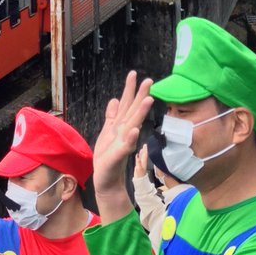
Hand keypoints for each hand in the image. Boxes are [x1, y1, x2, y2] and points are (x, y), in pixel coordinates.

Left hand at [92, 71, 153, 221]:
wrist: (106, 180)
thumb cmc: (107, 157)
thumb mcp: (106, 133)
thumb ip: (111, 117)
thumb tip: (114, 99)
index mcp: (119, 126)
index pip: (125, 104)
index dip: (129, 90)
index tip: (133, 74)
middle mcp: (124, 132)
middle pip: (133, 111)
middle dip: (140, 96)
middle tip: (149, 80)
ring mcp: (123, 144)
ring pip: (132, 125)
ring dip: (140, 113)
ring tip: (147, 100)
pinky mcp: (119, 156)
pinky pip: (125, 147)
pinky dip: (130, 139)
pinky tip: (134, 131)